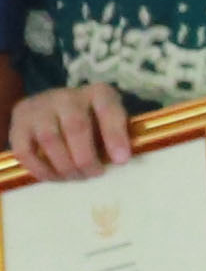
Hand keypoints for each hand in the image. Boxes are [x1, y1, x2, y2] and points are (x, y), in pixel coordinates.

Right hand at [8, 84, 136, 180]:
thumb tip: (118, 161)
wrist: (55, 109)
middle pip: (75, 126)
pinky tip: (54, 177)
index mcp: (97, 93)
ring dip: (64, 165)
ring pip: (49, 139)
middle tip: (94, 174)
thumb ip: (118, 137)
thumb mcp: (111, 123)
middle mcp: (66, 96)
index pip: (108, 108)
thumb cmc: (92, 121)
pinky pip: (25, 150)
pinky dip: (40, 169)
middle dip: (86, 158)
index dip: (115, 136)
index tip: (121, 161)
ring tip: (76, 176)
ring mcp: (39, 107)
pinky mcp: (18, 122)